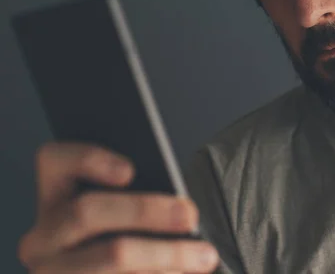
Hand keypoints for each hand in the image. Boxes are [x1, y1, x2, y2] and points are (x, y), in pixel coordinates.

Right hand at [18, 141, 219, 272]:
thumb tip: (177, 205)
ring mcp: (51, 272)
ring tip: (205, 256)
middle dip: (146, 210)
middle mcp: (42, 237)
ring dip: (166, 256)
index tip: (130, 171)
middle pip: (86, 211)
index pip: (55, 160)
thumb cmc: (133, 240)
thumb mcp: (128, 217)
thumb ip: (138, 200)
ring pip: (110, 257)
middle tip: (191, 215)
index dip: (88, 160)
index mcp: (55, 199)